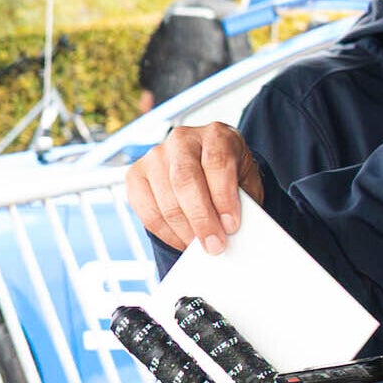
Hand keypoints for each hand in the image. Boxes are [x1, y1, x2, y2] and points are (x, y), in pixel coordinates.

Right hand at [128, 124, 265, 254]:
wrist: (208, 166)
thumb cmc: (231, 175)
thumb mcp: (247, 181)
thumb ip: (244, 200)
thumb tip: (232, 230)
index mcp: (216, 135)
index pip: (217, 163)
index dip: (223, 197)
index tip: (231, 226)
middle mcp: (182, 139)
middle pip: (185, 180)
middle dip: (201, 219)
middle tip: (214, 246)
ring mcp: (155, 155)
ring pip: (165, 198)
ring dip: (184, 230)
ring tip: (201, 246)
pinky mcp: (136, 174)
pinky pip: (146, 209)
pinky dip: (165, 232)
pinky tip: (182, 241)